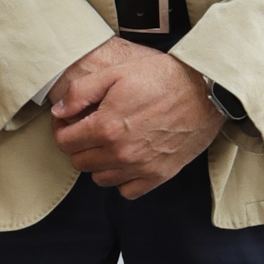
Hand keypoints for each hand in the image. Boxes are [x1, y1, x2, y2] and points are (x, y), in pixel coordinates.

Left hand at [49, 38, 222, 197]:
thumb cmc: (162, 78)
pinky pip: (127, 191)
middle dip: (78, 145)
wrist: (205, 92)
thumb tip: (59, 112)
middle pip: (79, 162)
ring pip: (100, 178)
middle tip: (88, 130)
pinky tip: (126, 160)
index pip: (64, 143)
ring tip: (108, 143)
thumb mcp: (116, 72)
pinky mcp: (159, 175)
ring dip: (98, 162)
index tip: (69, 122)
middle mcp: (121, 153)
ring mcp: (140, 167)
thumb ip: (81, 92)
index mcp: (106, 127)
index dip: (61, 130)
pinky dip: (122, 179)